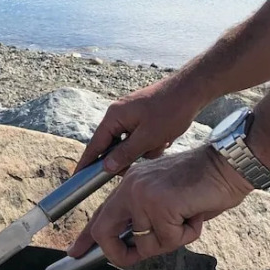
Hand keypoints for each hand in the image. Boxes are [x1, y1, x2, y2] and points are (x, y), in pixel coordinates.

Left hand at [68, 146, 253, 266]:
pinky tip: (196, 214)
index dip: (87, 237)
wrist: (228, 165)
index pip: (101, 214)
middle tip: (131, 259)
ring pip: (145, 244)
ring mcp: (143, 194)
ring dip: (172, 240)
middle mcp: (130, 186)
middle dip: (119, 255)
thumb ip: (146, 220)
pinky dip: (187, 235)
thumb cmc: (205, 185)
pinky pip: (168, 240)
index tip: (74, 253)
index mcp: (130, 183)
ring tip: (188, 218)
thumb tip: (134, 247)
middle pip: (104, 232)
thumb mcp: (168, 202)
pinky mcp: (159, 204)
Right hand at [75, 76, 206, 174]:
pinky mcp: (143, 117)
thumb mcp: (147, 138)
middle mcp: (118, 114)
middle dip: (131, 155)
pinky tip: (166, 137)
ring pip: (131, 144)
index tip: (77, 178)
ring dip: (146, 149)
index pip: (95, 145)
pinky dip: (153, 142)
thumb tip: (106, 167)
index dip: (86, 163)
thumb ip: (125, 154)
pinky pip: (141, 138)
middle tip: (145, 157)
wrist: (192, 90)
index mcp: (114, 117)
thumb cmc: (170, 111)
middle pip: (114, 146)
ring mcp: (131, 115)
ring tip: (163, 141)